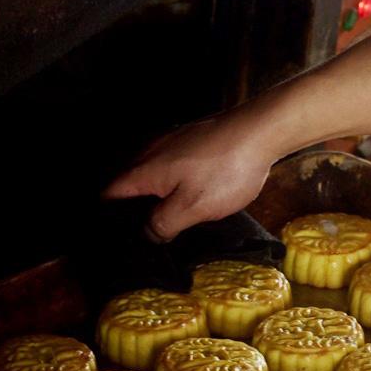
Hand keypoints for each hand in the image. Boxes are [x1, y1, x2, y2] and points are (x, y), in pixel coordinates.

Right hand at [103, 113, 281, 241]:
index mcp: (144, 170)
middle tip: (144, 235)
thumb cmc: (225, 170)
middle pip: (128, 184)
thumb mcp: (192, 207)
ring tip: (165, 220)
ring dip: (154, 196)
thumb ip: (163, 224)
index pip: (110, 195)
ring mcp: (172, 142)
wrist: (260, 131)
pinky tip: (187, 196)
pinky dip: (172, 183)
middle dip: (131, 209)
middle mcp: (151, 152)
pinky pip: (171, 165)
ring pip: (151, 174)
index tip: (118, 238)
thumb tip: (148, 234)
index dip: (110, 218)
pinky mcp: (192, 140)